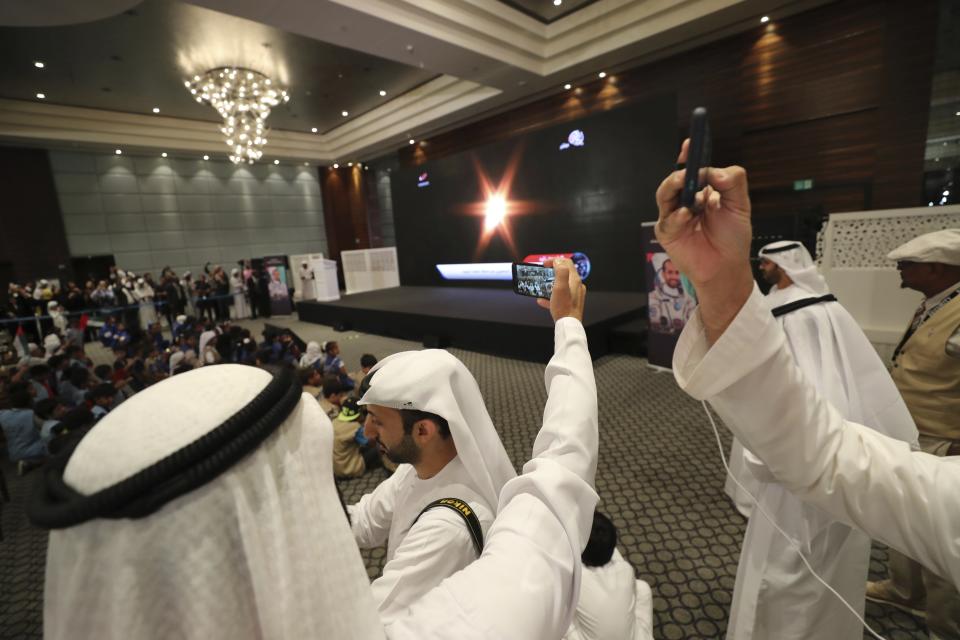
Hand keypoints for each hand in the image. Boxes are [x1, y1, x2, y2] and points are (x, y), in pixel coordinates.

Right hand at [537, 258, 585, 322]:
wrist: (568, 325)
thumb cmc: (563, 307)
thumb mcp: (559, 287)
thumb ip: (560, 272)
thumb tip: (558, 262)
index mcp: (574, 280)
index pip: (566, 262)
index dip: (555, 260)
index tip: (544, 264)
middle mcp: (577, 285)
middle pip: (565, 272)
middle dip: (552, 271)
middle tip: (543, 274)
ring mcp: (575, 294)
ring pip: (562, 284)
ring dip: (551, 283)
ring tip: (542, 287)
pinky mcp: (571, 303)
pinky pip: (561, 296)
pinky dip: (551, 295)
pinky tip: (541, 300)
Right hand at [655, 140, 754, 341]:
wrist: (726, 267)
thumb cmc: (732, 238)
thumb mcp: (740, 205)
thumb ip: (733, 182)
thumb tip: (715, 173)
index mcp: (702, 190)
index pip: (693, 168)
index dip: (690, 155)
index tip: (691, 143)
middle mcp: (685, 200)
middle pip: (675, 179)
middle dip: (682, 172)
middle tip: (692, 172)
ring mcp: (673, 215)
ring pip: (664, 193)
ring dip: (675, 187)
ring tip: (688, 189)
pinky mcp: (667, 232)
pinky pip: (667, 219)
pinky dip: (677, 215)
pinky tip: (688, 215)